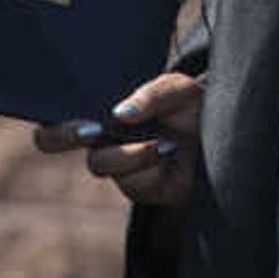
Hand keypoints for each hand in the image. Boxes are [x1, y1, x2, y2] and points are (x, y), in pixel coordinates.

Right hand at [31, 70, 202, 210]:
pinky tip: (168, 154)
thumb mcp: (179, 89)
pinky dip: (148, 167)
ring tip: (160, 144)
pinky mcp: (139, 188)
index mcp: (102, 106)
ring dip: (127, 153)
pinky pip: (129, 183)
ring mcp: (117, 163)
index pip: (58, 109)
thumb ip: (150, 94)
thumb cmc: (197, 108)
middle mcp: (102, 135)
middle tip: (92, 129)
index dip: (48, 113)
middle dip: (62, 135)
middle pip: (52, 140)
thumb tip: (119, 114)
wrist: (230, 138)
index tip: (72, 111)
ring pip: (98, 163)